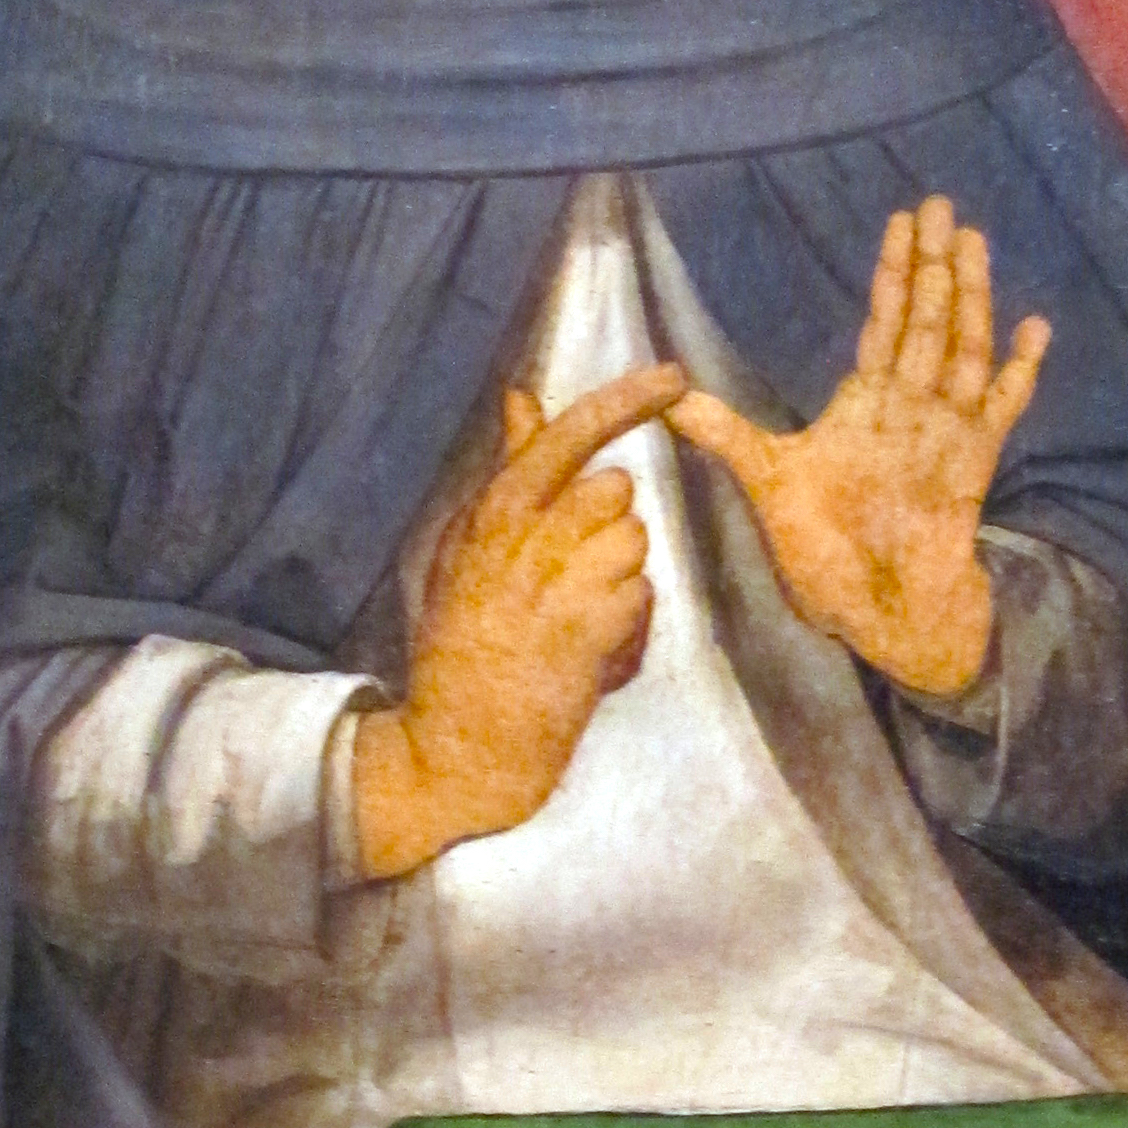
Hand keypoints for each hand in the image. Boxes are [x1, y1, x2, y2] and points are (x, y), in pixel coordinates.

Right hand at [353, 363, 683, 878]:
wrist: (453, 750)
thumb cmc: (461, 647)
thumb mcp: (464, 550)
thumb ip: (505, 471)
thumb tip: (521, 397)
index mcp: (490, 514)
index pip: (566, 437)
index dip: (626, 400)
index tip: (674, 377)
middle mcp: (519, 541)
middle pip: (616, 491)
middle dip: (612, 531)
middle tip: (573, 582)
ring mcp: (551, 585)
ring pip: (634, 543)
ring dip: (620, 585)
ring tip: (577, 625)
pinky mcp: (585, 633)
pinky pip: (640, 598)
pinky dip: (626, 633)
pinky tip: (588, 659)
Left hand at [668, 198, 1048, 699]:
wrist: (878, 617)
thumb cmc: (825, 555)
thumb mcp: (768, 482)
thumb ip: (726, 434)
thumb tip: (668, 398)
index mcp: (865, 407)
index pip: (883, 324)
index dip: (893, 275)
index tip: (902, 224)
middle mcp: (910, 409)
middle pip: (926, 322)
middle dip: (934, 265)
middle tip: (943, 205)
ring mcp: (945, 432)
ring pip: (962, 349)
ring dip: (971, 298)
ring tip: (975, 243)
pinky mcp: (974, 464)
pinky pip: (1000, 408)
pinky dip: (1018, 370)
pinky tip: (1034, 327)